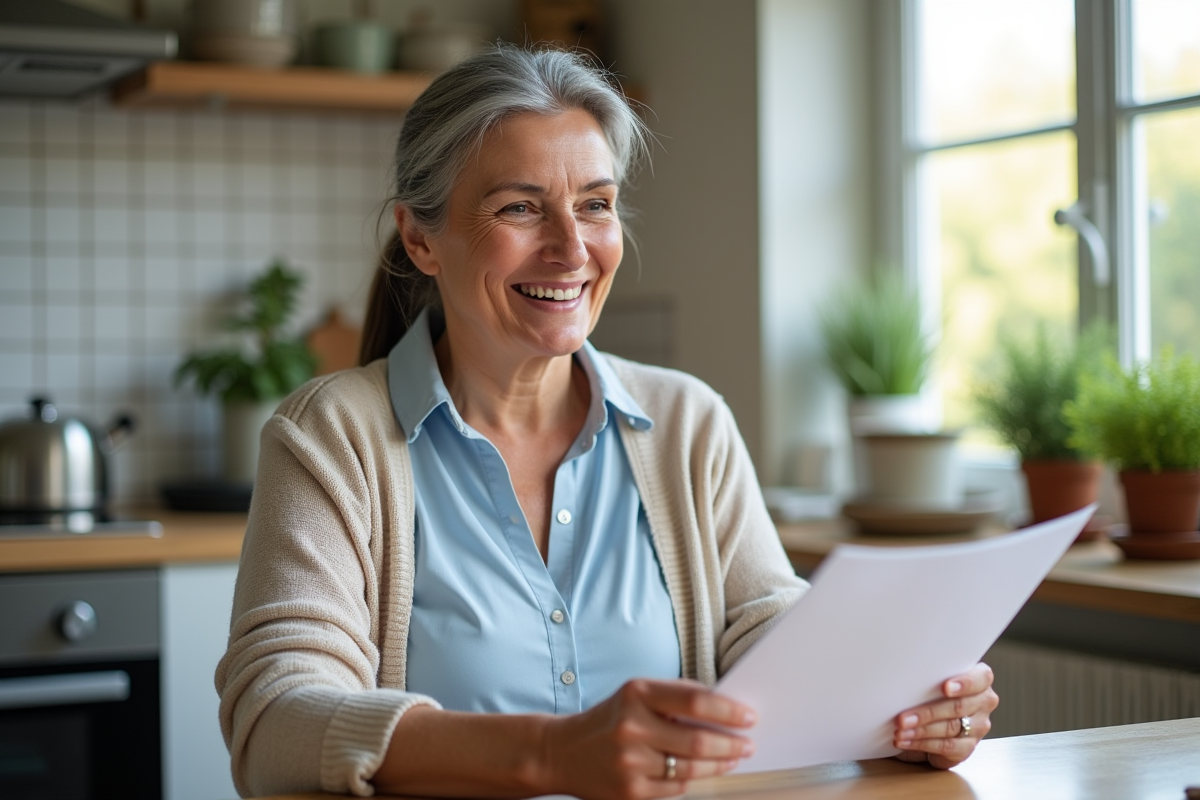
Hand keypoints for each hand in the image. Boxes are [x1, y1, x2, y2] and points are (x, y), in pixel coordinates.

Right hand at [541, 678, 756, 799]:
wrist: (562, 751)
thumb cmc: (608, 720)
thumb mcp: (636, 695)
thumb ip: (675, 698)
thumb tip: (723, 708)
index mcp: (637, 693)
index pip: (695, 701)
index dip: (728, 711)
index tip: (748, 716)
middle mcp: (632, 726)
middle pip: (698, 741)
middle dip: (731, 744)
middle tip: (747, 743)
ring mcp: (630, 762)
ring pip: (691, 769)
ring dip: (719, 765)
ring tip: (731, 758)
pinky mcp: (630, 791)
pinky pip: (676, 788)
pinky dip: (692, 780)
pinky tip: (698, 772)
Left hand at [893, 662, 998, 768]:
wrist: (933, 721)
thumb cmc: (932, 692)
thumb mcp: (933, 681)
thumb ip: (930, 678)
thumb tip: (903, 677)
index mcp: (980, 679)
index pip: (981, 678)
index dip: (964, 683)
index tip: (945, 687)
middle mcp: (983, 702)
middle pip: (958, 707)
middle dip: (927, 713)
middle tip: (902, 718)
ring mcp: (978, 726)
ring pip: (950, 727)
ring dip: (921, 730)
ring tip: (900, 731)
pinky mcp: (968, 747)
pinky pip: (946, 746)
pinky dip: (922, 744)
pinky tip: (906, 741)